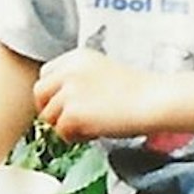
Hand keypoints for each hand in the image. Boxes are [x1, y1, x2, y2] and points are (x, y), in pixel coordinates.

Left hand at [32, 49, 169, 142]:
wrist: (154, 101)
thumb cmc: (136, 91)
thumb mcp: (101, 71)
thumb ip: (77, 80)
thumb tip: (55, 101)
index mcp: (76, 57)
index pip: (46, 74)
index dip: (53, 92)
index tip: (65, 104)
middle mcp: (68, 71)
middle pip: (39, 93)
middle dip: (51, 109)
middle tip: (71, 120)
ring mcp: (69, 92)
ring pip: (48, 116)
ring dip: (65, 125)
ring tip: (91, 125)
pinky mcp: (73, 113)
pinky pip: (62, 132)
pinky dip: (77, 136)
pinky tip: (96, 131)